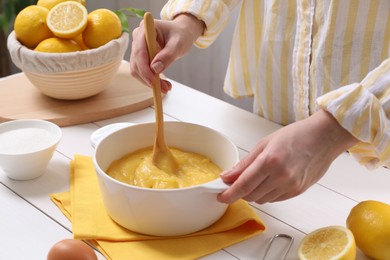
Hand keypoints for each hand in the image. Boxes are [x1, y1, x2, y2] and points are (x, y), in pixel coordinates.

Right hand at [130, 14, 204, 92]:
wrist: (181, 33)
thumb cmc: (181, 35)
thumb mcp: (178, 44)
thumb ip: (168, 55)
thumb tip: (155, 69)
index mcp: (146, 29)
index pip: (139, 51)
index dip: (144, 68)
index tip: (153, 81)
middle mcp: (138, 37)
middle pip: (136, 62)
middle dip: (149, 78)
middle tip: (165, 89)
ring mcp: (137, 47)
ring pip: (138, 70)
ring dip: (150, 81)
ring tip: (166, 87)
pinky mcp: (140, 57)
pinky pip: (142, 71)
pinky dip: (152, 80)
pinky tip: (163, 83)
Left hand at [218, 110, 358, 203]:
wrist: (324, 138)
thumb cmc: (295, 135)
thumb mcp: (264, 144)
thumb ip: (244, 164)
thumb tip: (227, 176)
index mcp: (270, 161)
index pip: (243, 185)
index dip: (229, 194)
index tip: (220, 196)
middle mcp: (281, 177)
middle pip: (251, 195)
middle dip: (240, 191)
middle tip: (236, 182)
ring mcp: (291, 186)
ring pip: (262, 199)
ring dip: (253, 193)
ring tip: (257, 177)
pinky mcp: (298, 192)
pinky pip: (274, 199)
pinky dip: (267, 193)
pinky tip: (270, 181)